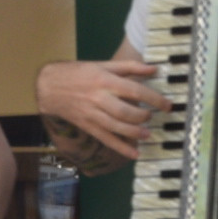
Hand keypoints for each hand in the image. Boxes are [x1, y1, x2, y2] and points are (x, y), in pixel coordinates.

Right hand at [36, 58, 166, 161]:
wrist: (50, 86)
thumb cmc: (78, 73)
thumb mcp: (103, 65)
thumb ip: (130, 67)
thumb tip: (154, 69)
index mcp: (105, 81)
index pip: (135, 91)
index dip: (154, 99)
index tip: (167, 105)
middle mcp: (99, 98)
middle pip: (126, 112)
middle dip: (143, 117)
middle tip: (152, 116)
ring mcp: (93, 114)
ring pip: (117, 127)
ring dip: (135, 133)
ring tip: (147, 134)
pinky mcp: (88, 126)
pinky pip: (106, 139)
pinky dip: (121, 148)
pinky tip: (134, 153)